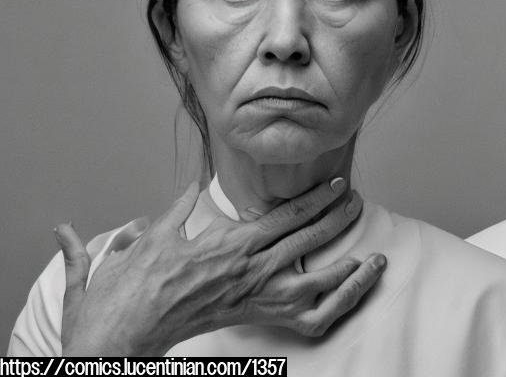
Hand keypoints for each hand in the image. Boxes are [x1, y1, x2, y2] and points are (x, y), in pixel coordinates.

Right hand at [55, 178, 385, 355]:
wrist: (126, 330)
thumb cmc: (137, 285)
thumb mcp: (156, 234)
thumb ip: (180, 207)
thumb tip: (193, 186)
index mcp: (233, 244)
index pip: (288, 216)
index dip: (317, 198)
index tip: (337, 184)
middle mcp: (252, 270)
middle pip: (308, 240)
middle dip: (338, 218)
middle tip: (357, 202)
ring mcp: (257, 298)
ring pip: (316, 282)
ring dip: (347, 267)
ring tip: (371, 255)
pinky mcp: (255, 319)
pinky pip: (304, 319)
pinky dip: (330, 308)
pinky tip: (346, 297)